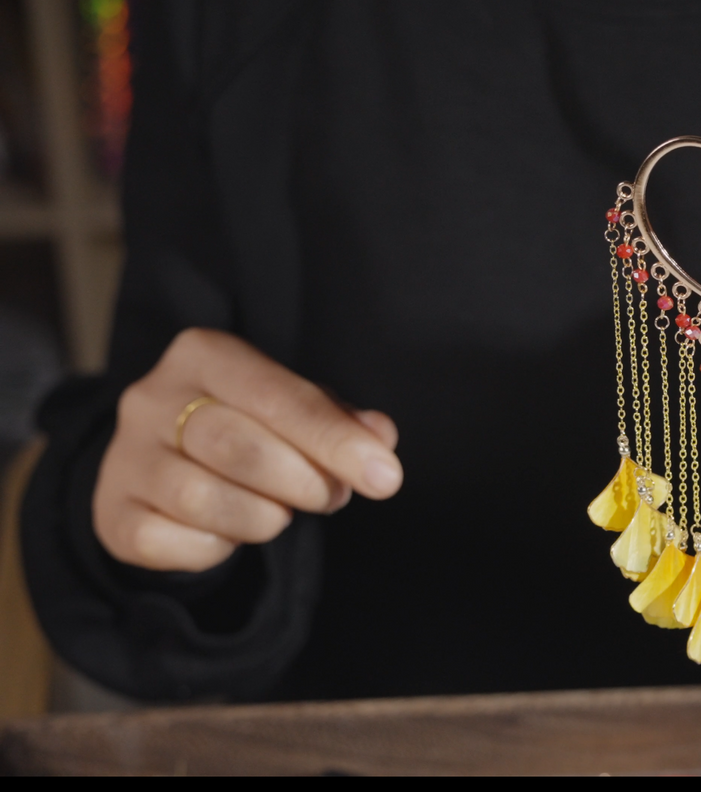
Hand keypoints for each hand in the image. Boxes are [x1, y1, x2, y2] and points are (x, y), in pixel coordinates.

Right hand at [94, 328, 403, 571]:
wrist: (165, 467)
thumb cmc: (248, 427)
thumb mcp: (296, 410)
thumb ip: (339, 420)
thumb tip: (380, 436)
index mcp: (204, 355)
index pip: (277, 396)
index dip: (335, 440)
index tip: (385, 476)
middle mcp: (151, 398)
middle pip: (237, 446)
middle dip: (302, 481)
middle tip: (331, 496)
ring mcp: (125, 456)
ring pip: (200, 497)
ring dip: (262, 517)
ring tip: (280, 512)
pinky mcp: (112, 513)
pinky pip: (169, 542)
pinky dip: (215, 548)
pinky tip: (229, 532)